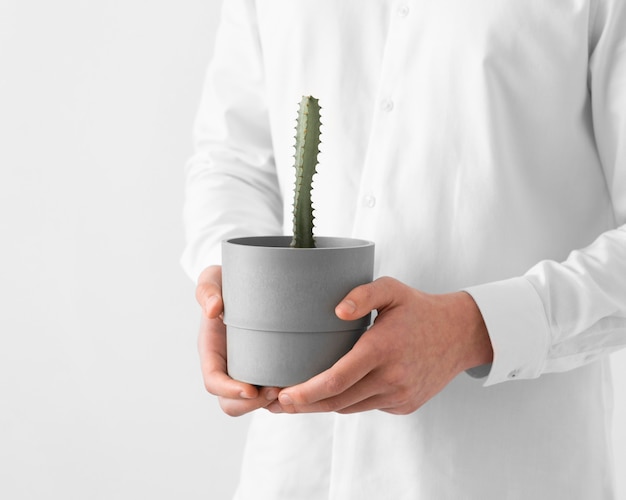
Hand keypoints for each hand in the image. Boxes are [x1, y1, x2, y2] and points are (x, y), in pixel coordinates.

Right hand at [196, 265, 279, 415]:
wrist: (248, 280)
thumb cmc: (226, 280)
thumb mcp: (213, 279)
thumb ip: (208, 290)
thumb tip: (213, 310)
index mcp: (212, 350)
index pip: (213, 381)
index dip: (229, 391)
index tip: (250, 390)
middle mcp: (228, 364)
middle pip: (231, 402)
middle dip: (252, 404)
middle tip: (277, 391)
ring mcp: (247, 368)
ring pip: (253, 401)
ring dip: (270, 403)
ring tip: (290, 391)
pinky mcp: (267, 366)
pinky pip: (271, 390)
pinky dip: (283, 395)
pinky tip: (302, 386)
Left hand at [268, 277, 491, 414]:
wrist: (460, 334)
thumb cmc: (418, 308)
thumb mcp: (392, 289)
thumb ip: (362, 294)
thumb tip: (336, 311)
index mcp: (383, 349)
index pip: (337, 379)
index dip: (307, 392)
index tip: (283, 395)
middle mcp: (391, 378)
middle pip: (337, 401)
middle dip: (304, 405)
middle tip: (275, 402)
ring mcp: (400, 396)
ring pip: (350, 408)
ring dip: (322, 406)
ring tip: (296, 401)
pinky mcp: (405, 405)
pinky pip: (368, 406)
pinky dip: (348, 401)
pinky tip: (333, 393)